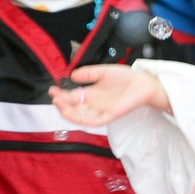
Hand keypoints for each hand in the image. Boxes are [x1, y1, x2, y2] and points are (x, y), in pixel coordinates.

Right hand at [49, 64, 168, 124]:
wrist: (143, 82)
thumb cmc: (125, 77)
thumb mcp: (103, 72)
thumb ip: (88, 73)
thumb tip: (72, 75)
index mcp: (91, 93)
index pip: (72, 97)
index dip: (61, 94)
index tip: (52, 90)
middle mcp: (94, 104)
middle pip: (74, 108)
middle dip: (62, 104)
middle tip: (55, 97)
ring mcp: (101, 111)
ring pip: (81, 116)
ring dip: (69, 113)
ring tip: (60, 106)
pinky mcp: (110, 116)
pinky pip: (94, 121)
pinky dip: (84, 119)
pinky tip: (75, 114)